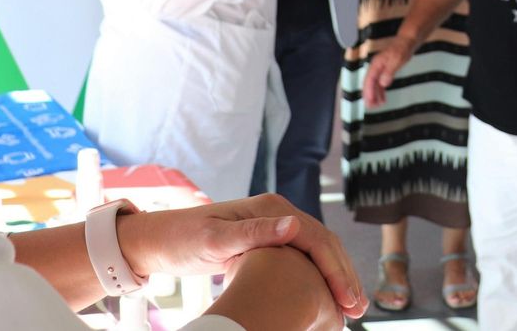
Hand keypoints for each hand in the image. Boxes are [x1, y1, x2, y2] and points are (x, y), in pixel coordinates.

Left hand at [118, 194, 365, 319]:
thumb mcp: (214, 238)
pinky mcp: (267, 241)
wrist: (158, 239)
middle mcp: (278, 213)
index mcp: (271, 208)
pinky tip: (325, 298)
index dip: (336, 270)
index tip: (348, 299)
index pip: (317, 239)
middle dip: (344, 276)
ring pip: (318, 252)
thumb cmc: (181, 239)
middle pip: (324, 244)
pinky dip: (319, 278)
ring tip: (350, 307)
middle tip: (358, 309)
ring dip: (335, 278)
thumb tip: (295, 224)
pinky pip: (304, 259)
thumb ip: (255, 232)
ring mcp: (274, 226)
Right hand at [362, 35, 415, 107]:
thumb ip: (389, 72)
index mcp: (376, 64)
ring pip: (374, 85)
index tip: (369, 101)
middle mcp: (376, 67)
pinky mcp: (385, 71)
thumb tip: (383, 83)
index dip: (368, 91)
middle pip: (369, 83)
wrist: (407, 42)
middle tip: (371, 107)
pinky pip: (380, 83)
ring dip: (375, 95)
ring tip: (377, 106)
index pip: (369, 80)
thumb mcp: (397, 60)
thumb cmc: (402, 48)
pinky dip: (380, 92)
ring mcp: (380, 69)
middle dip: (369, 95)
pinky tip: (383, 99)